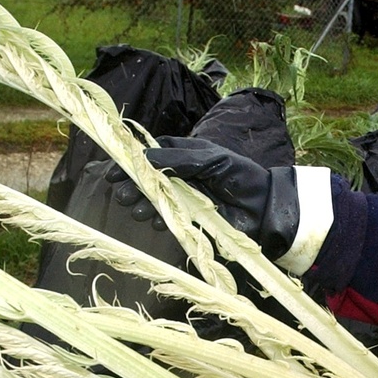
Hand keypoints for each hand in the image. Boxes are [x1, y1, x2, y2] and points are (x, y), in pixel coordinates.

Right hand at [108, 137, 300, 260]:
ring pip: (156, 200)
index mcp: (185, 155)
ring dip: (144, 205)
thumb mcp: (210, 158)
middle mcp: (181, 175)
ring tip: (137, 211)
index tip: (115, 172)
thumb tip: (146, 157)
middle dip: (134, 187)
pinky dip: (161, 220)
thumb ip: (179, 157)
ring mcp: (185, 196)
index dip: (132, 162)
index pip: (151, 155)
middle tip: (123, 196)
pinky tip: (156, 222)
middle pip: (149, 179)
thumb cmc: (240, 174)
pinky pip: (169, 218)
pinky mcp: (191, 217)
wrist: (263, 205)